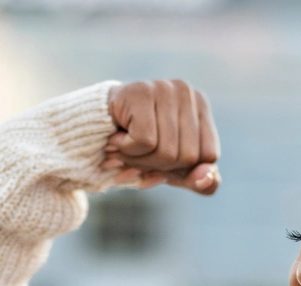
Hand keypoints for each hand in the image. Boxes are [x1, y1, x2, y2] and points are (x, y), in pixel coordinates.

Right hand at [104, 79, 220, 194]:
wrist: (92, 126)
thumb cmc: (141, 145)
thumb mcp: (176, 170)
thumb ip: (202, 182)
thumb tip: (206, 178)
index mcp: (201, 105)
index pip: (209, 155)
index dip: (184, 169)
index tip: (161, 163)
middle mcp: (186, 91)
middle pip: (187, 156)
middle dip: (160, 167)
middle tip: (139, 156)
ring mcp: (164, 88)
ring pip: (166, 152)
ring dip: (140, 161)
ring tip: (126, 148)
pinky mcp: (140, 92)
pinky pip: (145, 142)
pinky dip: (127, 150)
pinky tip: (116, 138)